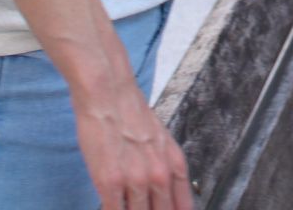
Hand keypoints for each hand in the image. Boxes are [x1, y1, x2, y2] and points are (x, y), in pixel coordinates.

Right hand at [71, 76, 192, 209]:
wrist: (109, 95)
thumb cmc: (131, 114)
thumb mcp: (160, 141)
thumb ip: (164, 167)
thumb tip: (162, 190)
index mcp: (175, 164)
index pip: (184, 207)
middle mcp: (160, 175)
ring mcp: (136, 181)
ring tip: (126, 208)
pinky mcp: (110, 182)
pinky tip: (110, 209)